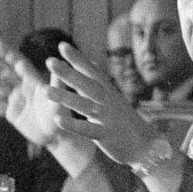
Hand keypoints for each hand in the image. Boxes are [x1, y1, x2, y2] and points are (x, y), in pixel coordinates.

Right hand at [0, 39, 65, 149]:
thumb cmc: (60, 117)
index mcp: (33, 81)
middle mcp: (23, 87)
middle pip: (4, 71)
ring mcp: (16, 100)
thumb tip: (55, 60)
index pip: (17, 63)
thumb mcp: (59, 99)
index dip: (6, 53)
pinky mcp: (11, 113)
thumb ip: (56, 81)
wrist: (55, 137)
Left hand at [46, 42, 152, 166]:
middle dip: (68, 72)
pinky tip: (57, 119)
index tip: (62, 45)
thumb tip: (89, 62)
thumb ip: (98, 82)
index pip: (92, 72)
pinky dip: (73, 124)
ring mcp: (108, 118)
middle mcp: (108, 101)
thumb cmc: (127, 122)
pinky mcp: (106, 136)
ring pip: (83, 105)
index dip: (77, 59)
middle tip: (49, 61)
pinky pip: (87, 129)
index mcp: (109, 92)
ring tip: (45, 91)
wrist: (147, 146)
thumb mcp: (114, 99)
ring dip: (64, 97)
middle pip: (86, 84)